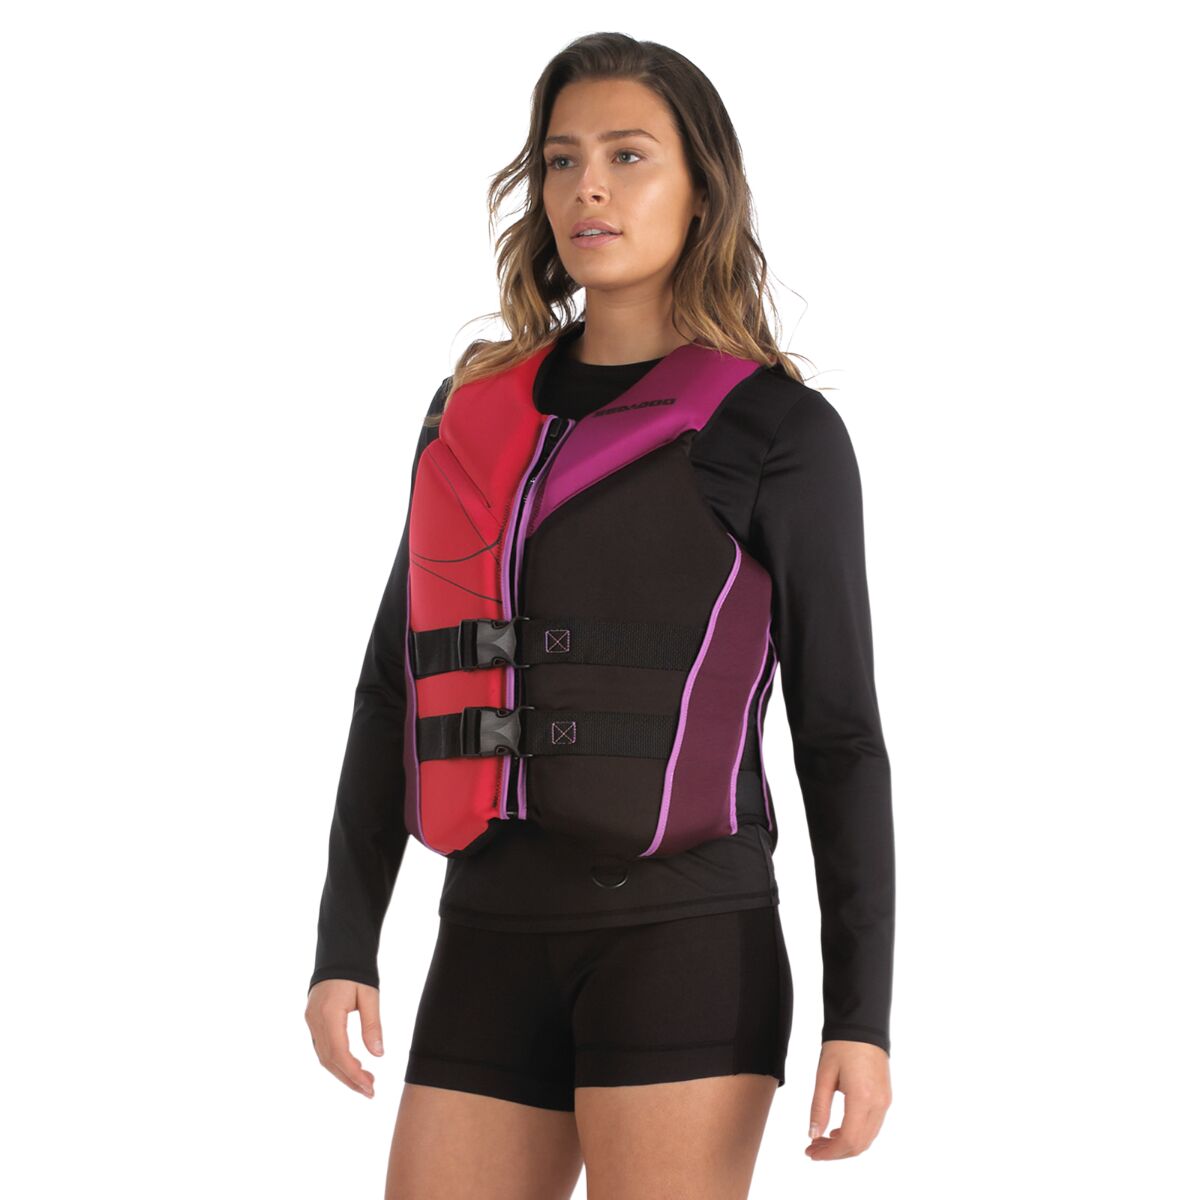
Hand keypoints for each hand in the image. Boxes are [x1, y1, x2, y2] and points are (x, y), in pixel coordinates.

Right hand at [305, 979, 385, 1097]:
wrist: (339, 953)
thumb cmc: (357, 973)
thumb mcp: (369, 996)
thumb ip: (372, 1025)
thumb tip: (378, 1054)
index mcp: (329, 1013)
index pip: (339, 1053)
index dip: (353, 1073)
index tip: (370, 1086)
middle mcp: (315, 1021)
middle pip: (329, 1060)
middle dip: (349, 1079)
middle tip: (370, 1092)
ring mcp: (311, 1021)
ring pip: (324, 1056)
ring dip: (342, 1073)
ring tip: (364, 1083)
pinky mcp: (312, 1020)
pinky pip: (322, 1048)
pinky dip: (336, 1061)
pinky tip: (351, 1067)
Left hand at [805, 1039, 891, 1159]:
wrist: (862, 1026)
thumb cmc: (841, 1046)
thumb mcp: (824, 1075)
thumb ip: (819, 1107)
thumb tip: (813, 1135)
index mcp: (862, 1098)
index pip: (849, 1140)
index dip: (829, 1152)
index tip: (811, 1152)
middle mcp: (878, 1104)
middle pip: (859, 1144)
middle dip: (835, 1152)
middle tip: (813, 1149)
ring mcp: (885, 1102)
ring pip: (867, 1139)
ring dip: (845, 1145)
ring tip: (822, 1141)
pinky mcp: (885, 1098)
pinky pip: (872, 1127)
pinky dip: (855, 1135)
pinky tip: (838, 1130)